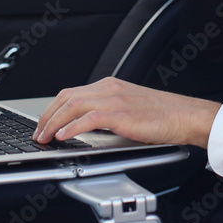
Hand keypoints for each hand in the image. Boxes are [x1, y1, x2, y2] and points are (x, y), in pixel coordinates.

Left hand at [33, 77, 221, 148]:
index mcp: (111, 85)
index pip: (72, 93)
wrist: (185, 115)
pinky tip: (63, 136)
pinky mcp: (121, 114)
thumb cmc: (163, 115)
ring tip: (44, 137)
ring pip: (73, 105)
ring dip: (54, 123)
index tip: (44, 123)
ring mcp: (115, 99)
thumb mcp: (130, 108)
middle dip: (47, 116)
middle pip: (67, 97)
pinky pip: (89, 119)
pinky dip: (72, 127)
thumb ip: (108, 112)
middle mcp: (110, 88)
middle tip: (38, 133)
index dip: (53, 109)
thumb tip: (86, 127)